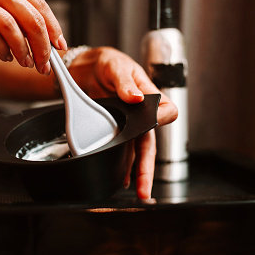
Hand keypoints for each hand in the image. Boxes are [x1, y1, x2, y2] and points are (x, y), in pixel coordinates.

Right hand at [0, 0, 64, 74]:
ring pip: (14, 30)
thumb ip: (9, 7)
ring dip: (24, 52)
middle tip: (45, 63)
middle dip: (43, 46)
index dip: (54, 28)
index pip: (40, 4)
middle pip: (32, 18)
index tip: (60, 46)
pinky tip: (5, 56)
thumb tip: (36, 34)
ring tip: (25, 63)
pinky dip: (3, 51)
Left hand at [67, 46, 177, 198]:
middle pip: (150, 143)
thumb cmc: (110, 63)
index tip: (154, 125)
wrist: (89, 67)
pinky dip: (122, 165)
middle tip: (145, 187)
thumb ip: (125, 83)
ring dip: (136, 172)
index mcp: (149, 95)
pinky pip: (122, 149)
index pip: (166, 111)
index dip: (162, 121)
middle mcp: (142, 113)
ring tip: (137, 190)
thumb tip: (137, 97)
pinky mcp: (116, 128)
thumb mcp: (116, 67)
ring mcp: (129, 123)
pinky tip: (122, 178)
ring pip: (137, 151)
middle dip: (148, 167)